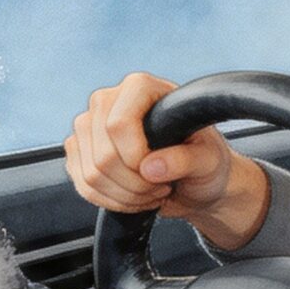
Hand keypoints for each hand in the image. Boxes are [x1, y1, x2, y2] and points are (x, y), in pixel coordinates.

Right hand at [62, 72, 270, 247]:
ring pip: (91, 173)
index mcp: (140, 87)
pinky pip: (84, 186)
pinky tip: (134, 196)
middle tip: (161, 187)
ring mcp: (88, 127)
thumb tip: (150, 168)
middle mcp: (108, 101)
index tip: (160, 172)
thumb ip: (187, 160)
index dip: (135, 157)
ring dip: (125, 195)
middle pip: (102, 154)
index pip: (118, 124)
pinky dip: (112, 201)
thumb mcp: (210, 159)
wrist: (194, 179)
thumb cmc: (205, 160)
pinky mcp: (79, 152)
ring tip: (151, 191)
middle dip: (134, 184)